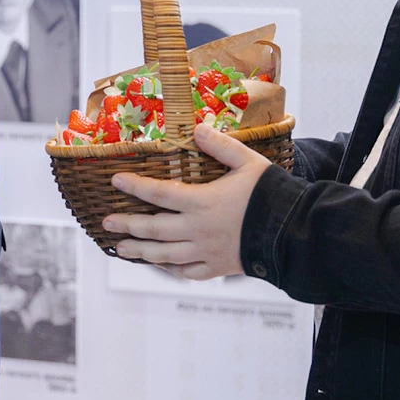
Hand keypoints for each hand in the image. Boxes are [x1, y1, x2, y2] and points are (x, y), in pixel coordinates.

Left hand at [103, 123, 269, 279]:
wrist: (292, 232)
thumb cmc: (271, 193)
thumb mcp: (248, 162)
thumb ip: (221, 145)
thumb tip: (197, 128)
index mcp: (202, 202)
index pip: (159, 193)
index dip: (135, 186)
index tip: (115, 180)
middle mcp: (198, 229)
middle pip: (154, 228)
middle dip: (127, 224)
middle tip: (106, 222)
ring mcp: (206, 252)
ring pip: (165, 254)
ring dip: (140, 251)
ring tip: (120, 248)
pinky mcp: (218, 267)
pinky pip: (187, 271)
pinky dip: (171, 269)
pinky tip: (161, 265)